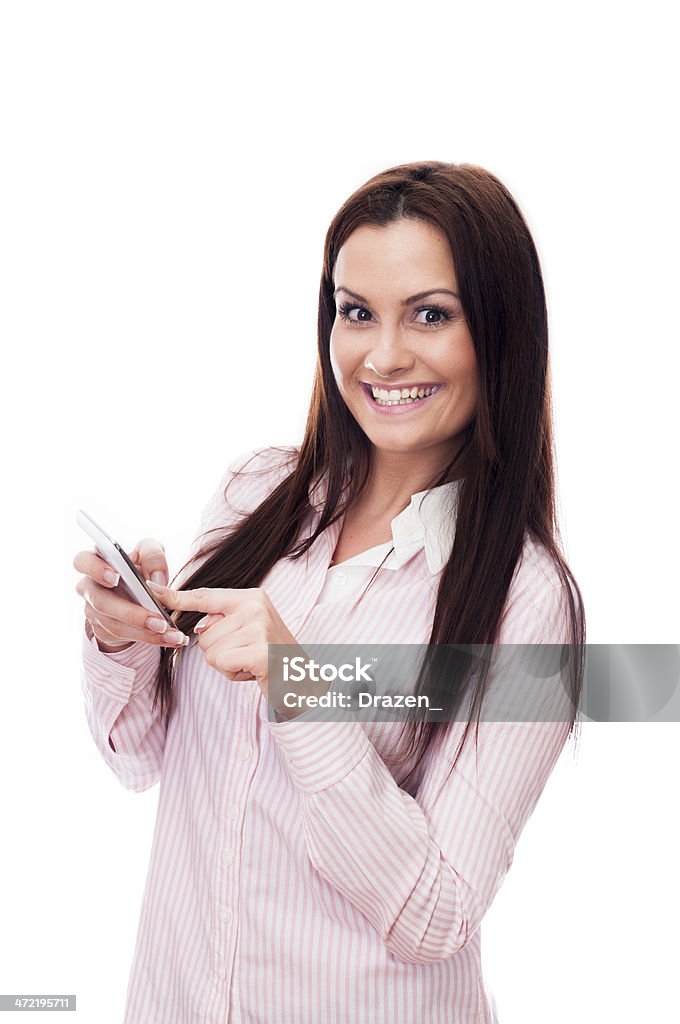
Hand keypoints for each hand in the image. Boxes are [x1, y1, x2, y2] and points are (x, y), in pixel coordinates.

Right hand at [73, 538, 188, 651]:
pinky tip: (169, 638)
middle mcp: (90, 587)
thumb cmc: (138, 567)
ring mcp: (93, 611)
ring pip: (114, 626)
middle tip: (159, 621)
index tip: (114, 577)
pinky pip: (123, 637)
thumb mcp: (148, 553)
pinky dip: (149, 638)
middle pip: (101, 602)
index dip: (96, 569)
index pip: (82, 561)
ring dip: (145, 632)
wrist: (137, 593)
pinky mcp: (103, 630)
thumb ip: (152, 556)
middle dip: (132, 614)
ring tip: (171, 633)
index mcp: (95, 562)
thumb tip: (157, 579)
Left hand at [145, 581, 318, 714]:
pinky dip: (231, 673)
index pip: (205, 595)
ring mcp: (259, 627)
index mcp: (251, 597)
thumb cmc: (270, 656)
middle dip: (218, 651)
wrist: (302, 680)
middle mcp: (255, 606)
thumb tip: (197, 626)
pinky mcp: (259, 650)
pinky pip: (220, 662)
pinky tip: (252, 671)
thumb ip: (223, 622)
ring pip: (210, 650)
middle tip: (245, 654)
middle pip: (203, 632)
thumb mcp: (248, 630)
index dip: (176, 595)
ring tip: (250, 662)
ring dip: (226, 664)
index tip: (151, 589)